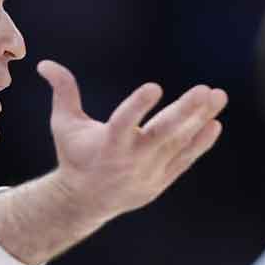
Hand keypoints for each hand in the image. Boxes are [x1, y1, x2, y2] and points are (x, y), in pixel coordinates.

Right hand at [37, 60, 226, 221]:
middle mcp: (130, 160)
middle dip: (185, 112)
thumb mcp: (64, 125)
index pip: (123, 124)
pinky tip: (214, 123)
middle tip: (205, 90)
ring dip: (200, 120)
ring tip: (219, 96)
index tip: (154, 87)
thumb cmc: (74, 155)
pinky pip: (184, 160)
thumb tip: (45, 63)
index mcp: (107, 145)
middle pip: (162, 134)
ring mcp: (149, 172)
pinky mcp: (161, 180)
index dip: (138, 106)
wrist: (85, 201)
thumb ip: (63, 92)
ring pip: (179, 144)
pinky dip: (200, 144)